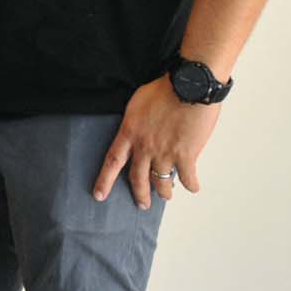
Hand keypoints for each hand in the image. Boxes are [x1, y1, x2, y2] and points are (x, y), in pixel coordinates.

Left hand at [93, 76, 223, 209]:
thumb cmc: (165, 89)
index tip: (99, 195)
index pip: (113, 162)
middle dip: (139, 194)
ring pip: (161, 182)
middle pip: (137, 178)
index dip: (105, 180)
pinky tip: (192, 187)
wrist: (188, 86)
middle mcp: (144, 147)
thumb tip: (137, 131)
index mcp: (129, 133)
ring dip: (164, 191)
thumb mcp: (137, 103)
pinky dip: (191, 184)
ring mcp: (165, 152)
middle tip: (142, 204)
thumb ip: (135, 122)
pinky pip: (187, 177)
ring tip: (166, 196)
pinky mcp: (186, 154)